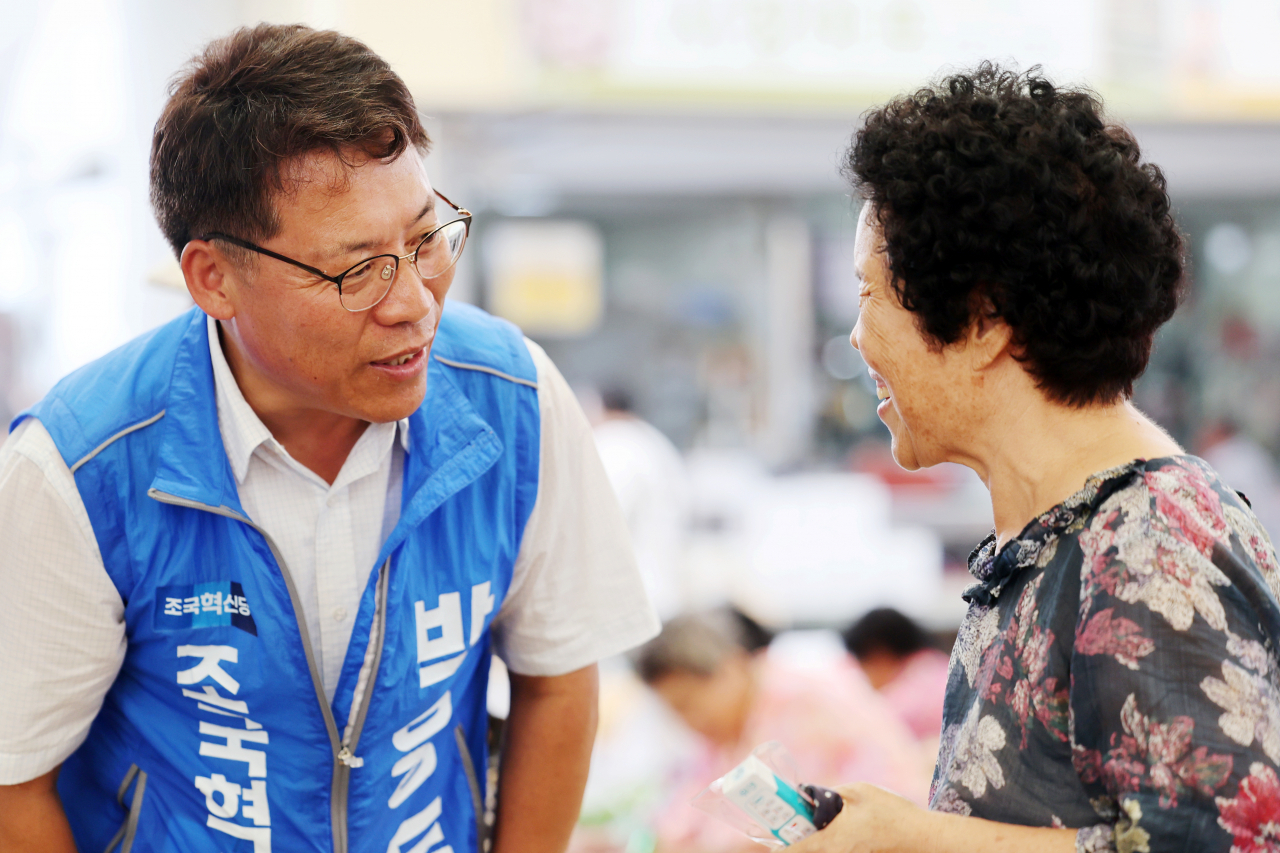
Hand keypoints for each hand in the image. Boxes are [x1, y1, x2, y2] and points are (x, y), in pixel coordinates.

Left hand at [787, 783, 931, 852]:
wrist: (919, 837)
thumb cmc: (890, 813)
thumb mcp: (857, 791)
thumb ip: (829, 795)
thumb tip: (810, 797)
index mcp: (831, 839)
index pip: (793, 850)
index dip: (777, 844)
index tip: (767, 834)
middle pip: (804, 850)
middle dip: (793, 838)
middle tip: (786, 820)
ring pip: (818, 850)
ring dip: (810, 839)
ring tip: (807, 822)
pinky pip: (831, 848)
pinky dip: (824, 840)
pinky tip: (831, 826)